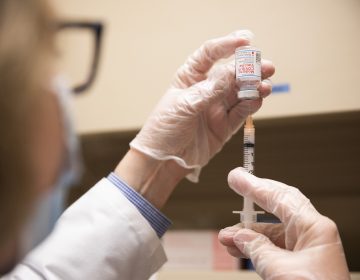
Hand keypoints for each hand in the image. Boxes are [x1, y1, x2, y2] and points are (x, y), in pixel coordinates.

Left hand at [130, 30, 274, 181]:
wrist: (163, 161)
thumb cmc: (164, 129)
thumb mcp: (184, 106)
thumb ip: (209, 91)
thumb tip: (231, 73)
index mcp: (189, 78)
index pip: (209, 55)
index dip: (227, 46)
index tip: (245, 41)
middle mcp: (205, 90)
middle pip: (230, 74)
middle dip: (248, 69)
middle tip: (266, 66)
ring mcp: (216, 108)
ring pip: (240, 93)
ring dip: (254, 87)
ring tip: (265, 85)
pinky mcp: (224, 126)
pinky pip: (241, 112)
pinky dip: (251, 105)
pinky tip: (259, 98)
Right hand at [218, 168, 349, 279]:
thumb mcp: (281, 271)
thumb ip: (257, 249)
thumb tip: (237, 235)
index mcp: (315, 229)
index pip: (281, 198)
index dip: (255, 186)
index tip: (237, 177)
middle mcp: (311, 235)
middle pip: (278, 207)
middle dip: (254, 199)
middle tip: (236, 184)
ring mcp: (305, 249)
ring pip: (271, 231)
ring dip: (247, 232)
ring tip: (226, 236)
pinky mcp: (298, 264)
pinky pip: (272, 247)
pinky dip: (254, 247)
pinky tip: (238, 248)